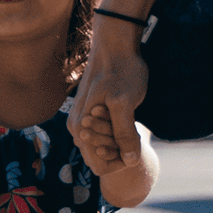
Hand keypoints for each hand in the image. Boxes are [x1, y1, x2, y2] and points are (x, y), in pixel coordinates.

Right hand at [67, 30, 148, 168]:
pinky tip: (128, 116)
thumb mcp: (126, 102)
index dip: (121, 161)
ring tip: (132, 120)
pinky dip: (115, 131)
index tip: (136, 144)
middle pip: (99, 157)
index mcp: (81, 128)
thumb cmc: (122, 71)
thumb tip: (130, 161)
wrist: (116, 46)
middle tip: (136, 129)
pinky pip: (100, 133)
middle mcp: (76, 127)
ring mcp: (81, 119)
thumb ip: (125, 133)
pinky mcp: (89, 111)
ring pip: (100, 145)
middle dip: (120, 151)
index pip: (100, 166)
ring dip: (117, 140)